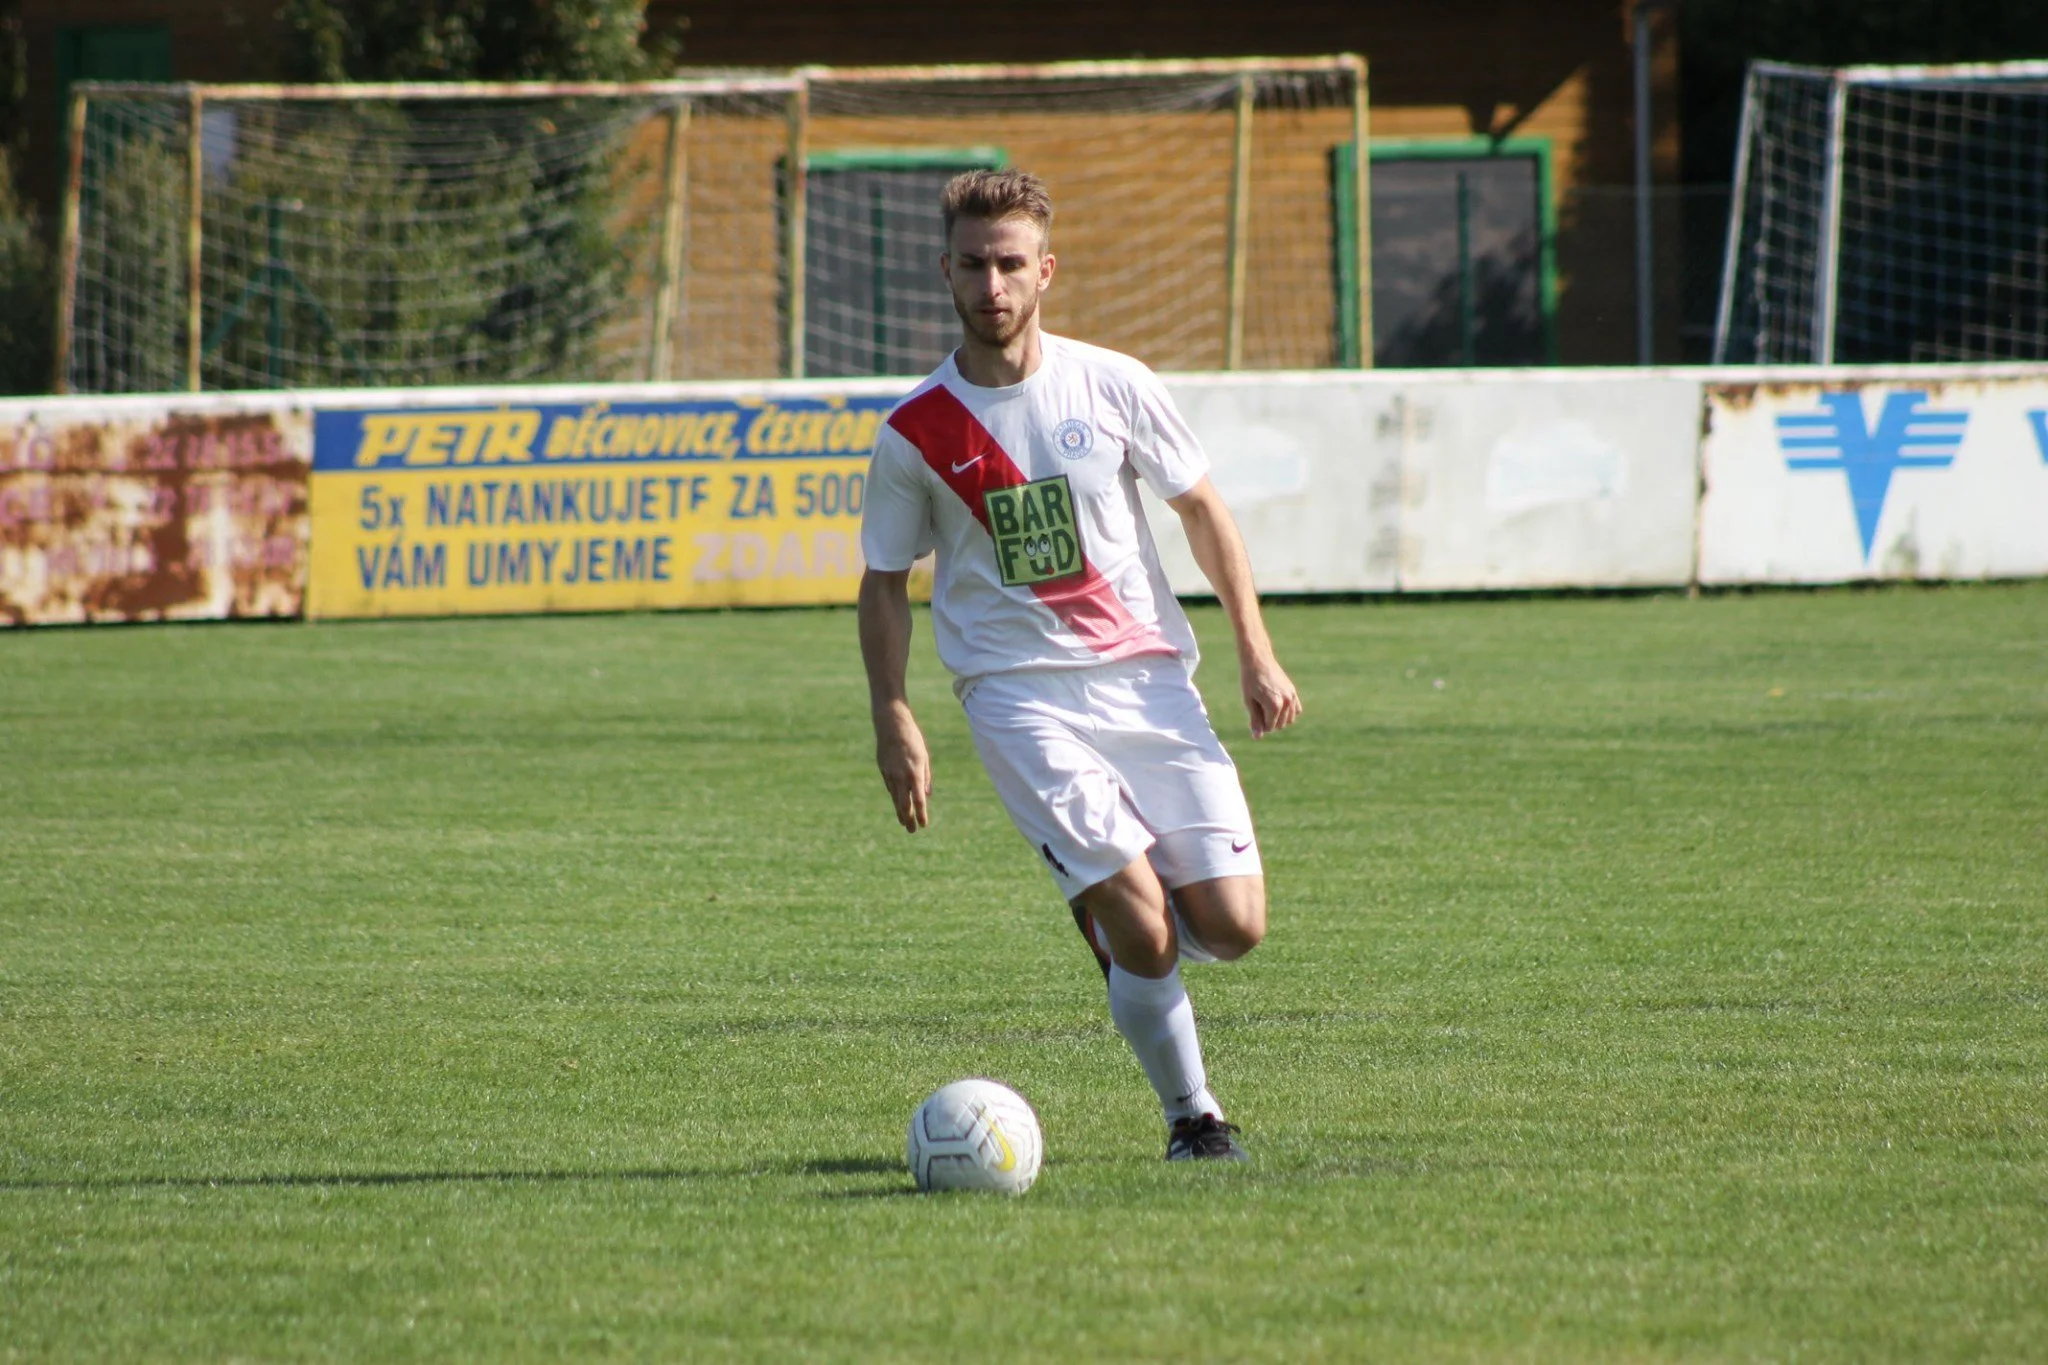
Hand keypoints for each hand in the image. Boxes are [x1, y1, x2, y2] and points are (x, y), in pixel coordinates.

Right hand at [874, 705, 931, 831]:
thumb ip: (926, 777)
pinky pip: (890, 787)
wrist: (891, 724)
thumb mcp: (924, 757)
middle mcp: (901, 776)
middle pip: (904, 804)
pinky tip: (897, 804)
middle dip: (908, 819)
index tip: (923, 825)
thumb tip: (926, 795)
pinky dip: (895, 797)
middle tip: (911, 831)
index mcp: (914, 773)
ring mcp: (890, 774)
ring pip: (895, 798)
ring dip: (899, 812)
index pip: (919, 800)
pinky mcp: (883, 770)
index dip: (921, 815)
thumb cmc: (912, 739)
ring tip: (903, 822)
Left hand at [1240, 653, 1301, 738]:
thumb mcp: (1249, 701)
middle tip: (1259, 707)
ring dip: (1279, 718)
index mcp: (1274, 706)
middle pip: (1279, 725)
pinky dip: (1288, 712)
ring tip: (1267, 706)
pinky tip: (1278, 705)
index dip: (1259, 724)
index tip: (1253, 711)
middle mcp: (1286, 702)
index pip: (1269, 727)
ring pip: (1289, 720)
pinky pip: (1296, 710)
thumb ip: (1255, 720)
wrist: (1258, 660)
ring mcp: (1292, 696)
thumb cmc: (1249, 681)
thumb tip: (1257, 737)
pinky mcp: (1293, 692)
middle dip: (1269, 721)